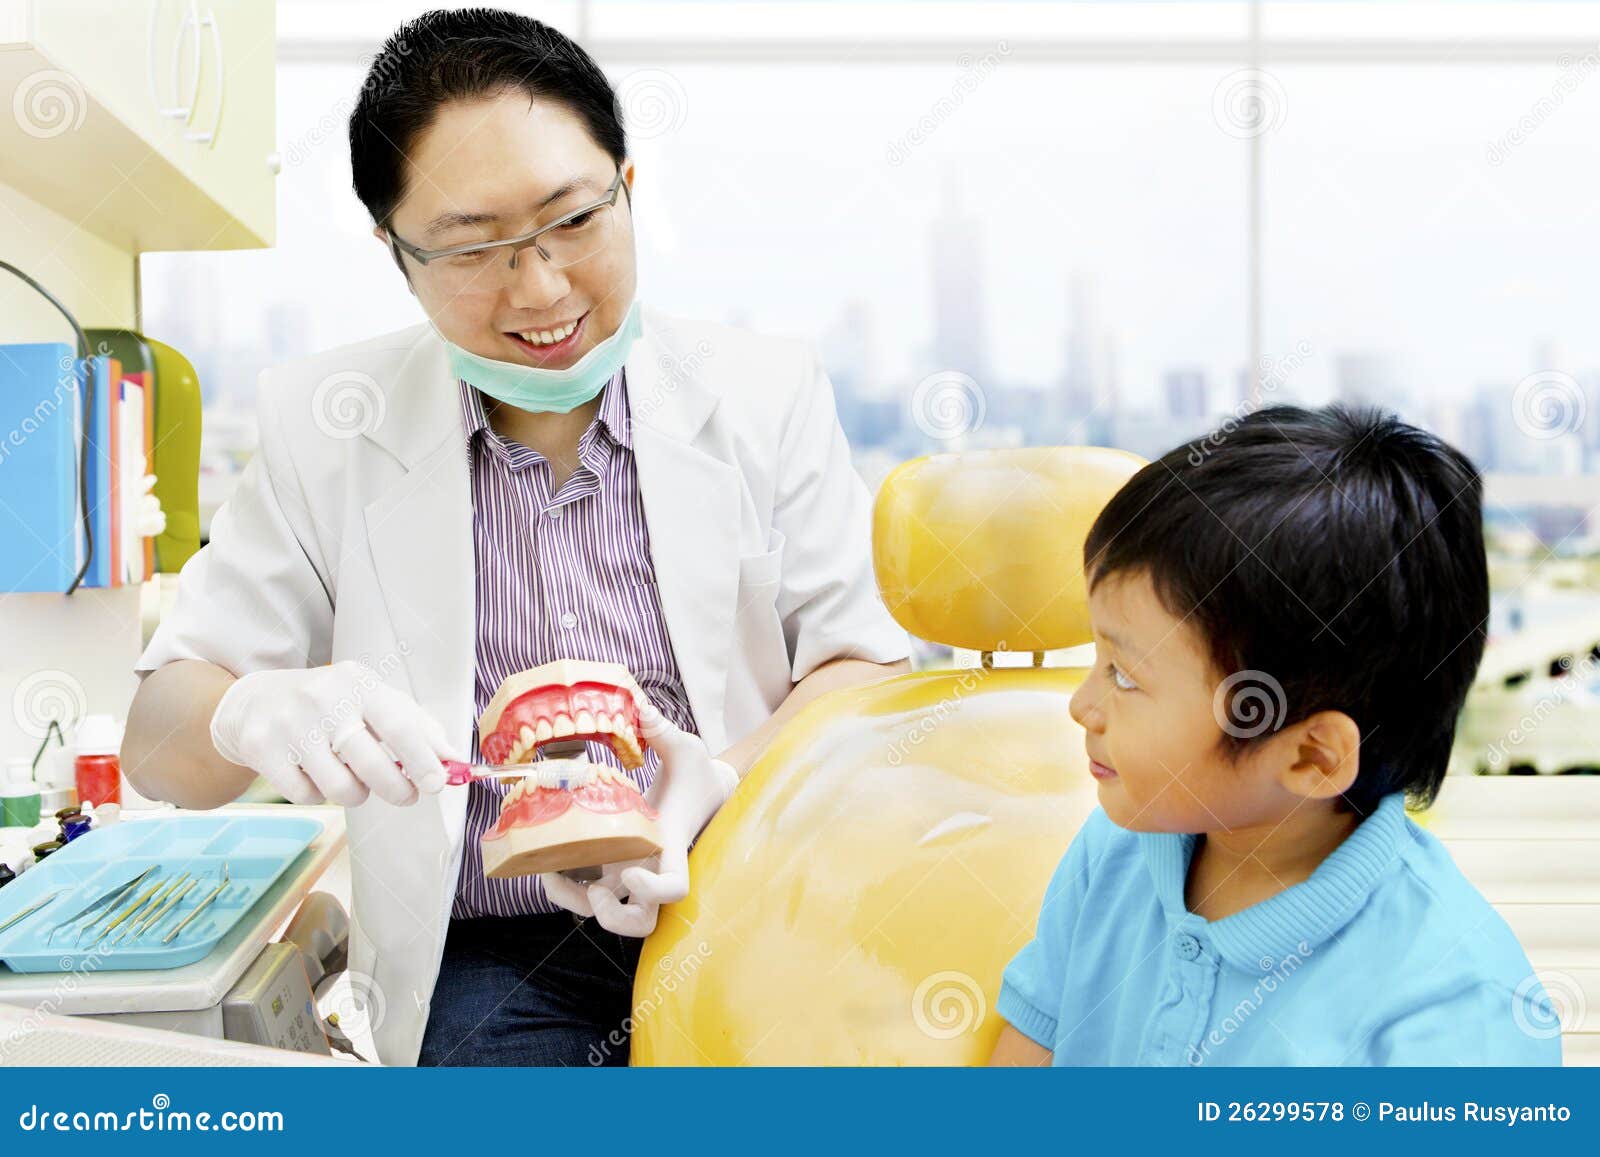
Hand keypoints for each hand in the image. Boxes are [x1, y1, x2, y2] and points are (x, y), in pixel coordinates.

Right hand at [210, 662, 459, 806]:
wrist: (254, 701)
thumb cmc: (328, 703)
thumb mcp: (371, 698)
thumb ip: (415, 724)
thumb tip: (452, 757)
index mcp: (357, 683)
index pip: (399, 725)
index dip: (422, 760)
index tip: (438, 785)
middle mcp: (322, 700)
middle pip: (372, 765)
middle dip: (397, 789)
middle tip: (405, 795)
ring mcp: (289, 725)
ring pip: (341, 788)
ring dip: (356, 795)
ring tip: (353, 780)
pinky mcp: (262, 750)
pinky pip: (307, 795)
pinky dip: (319, 795)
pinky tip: (314, 774)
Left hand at [541, 697, 737, 936]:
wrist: (706, 787)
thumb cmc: (698, 771)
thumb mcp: (686, 746)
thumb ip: (660, 729)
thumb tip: (636, 703)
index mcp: (672, 845)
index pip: (674, 888)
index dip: (653, 892)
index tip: (632, 876)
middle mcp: (652, 868)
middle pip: (643, 923)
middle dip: (615, 918)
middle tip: (594, 891)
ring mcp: (635, 871)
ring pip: (614, 917)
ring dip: (583, 910)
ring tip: (554, 880)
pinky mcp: (619, 866)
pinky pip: (594, 895)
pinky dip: (569, 892)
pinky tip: (548, 868)